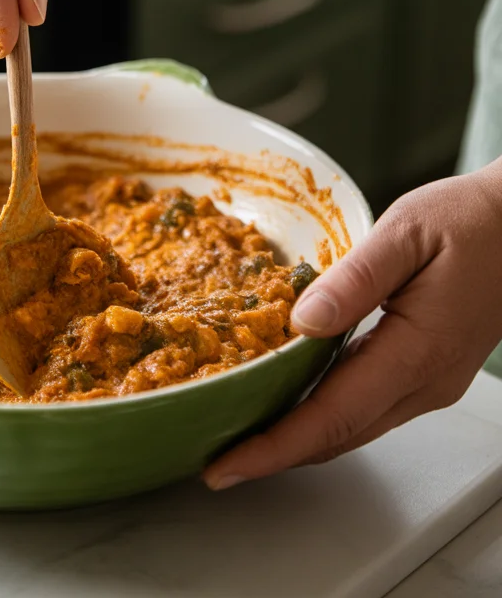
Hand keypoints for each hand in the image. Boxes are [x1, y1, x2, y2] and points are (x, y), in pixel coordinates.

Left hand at [203, 158, 501, 489]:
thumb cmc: (470, 221)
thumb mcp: (406, 233)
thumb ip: (354, 280)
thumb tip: (301, 321)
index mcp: (418, 352)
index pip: (333, 415)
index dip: (275, 446)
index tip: (227, 465)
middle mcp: (426, 382)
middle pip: (339, 436)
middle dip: (275, 454)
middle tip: (216, 460)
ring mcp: (430, 384)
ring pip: (353, 428)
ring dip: (297, 439)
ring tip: (241, 436)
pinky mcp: (428, 374)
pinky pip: (367, 407)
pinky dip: (323, 414)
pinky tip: (290, 399)